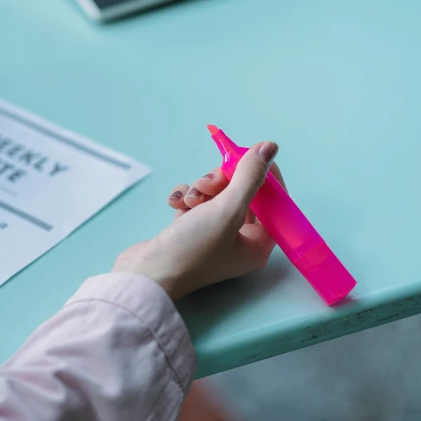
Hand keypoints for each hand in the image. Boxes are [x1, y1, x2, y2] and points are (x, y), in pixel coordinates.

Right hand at [112, 141, 285, 300]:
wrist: (147, 273)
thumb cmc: (193, 248)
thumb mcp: (227, 209)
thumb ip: (250, 177)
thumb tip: (269, 147)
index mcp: (257, 245)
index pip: (273, 201)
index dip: (263, 176)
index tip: (247, 155)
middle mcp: (238, 241)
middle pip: (241, 195)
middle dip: (222, 182)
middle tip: (208, 184)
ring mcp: (212, 236)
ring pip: (215, 195)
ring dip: (200, 189)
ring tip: (189, 200)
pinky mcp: (189, 230)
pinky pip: (195, 203)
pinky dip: (185, 198)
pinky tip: (175, 204)